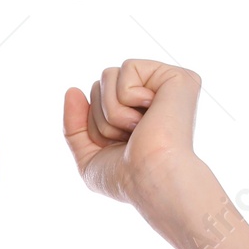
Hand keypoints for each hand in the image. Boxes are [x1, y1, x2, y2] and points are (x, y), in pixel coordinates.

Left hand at [63, 59, 207, 231]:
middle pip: (100, 83)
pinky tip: (151, 115)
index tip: (119, 147)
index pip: (96, 99)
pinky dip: (127, 97)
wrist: (151, 179)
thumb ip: (74, 127)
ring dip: (113, 110)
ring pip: (109, 75)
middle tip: (130, 137)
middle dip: (102, 116)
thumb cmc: (126, 179)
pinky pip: (127, 68)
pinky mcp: (177, 77)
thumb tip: (72, 89)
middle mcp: (154, 97)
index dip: (95, 126)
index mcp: (138, 114)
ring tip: (139, 128)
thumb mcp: (89, 158)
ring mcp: (166, 86)